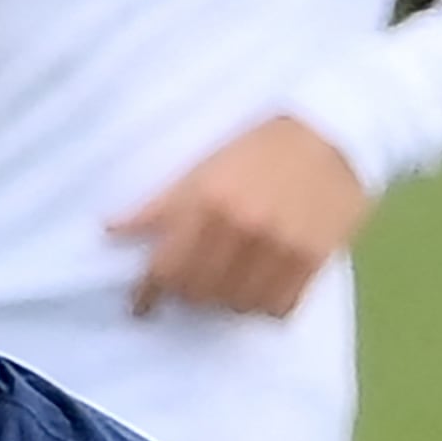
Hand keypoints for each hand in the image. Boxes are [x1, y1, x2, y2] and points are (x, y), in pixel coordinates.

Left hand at [109, 117, 372, 319]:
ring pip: (237, 305)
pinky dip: (265, 306)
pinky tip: (261, 288)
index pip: (165, 269)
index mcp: (207, 202)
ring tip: (227, 285)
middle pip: (198, 292)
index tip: (141, 308)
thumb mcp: (201, 168)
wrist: (332, 133)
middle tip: (190, 287)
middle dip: (187, 295)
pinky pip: (279, 307)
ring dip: (225, 302)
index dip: (148, 294)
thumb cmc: (258, 148)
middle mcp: (242, 227)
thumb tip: (109, 230)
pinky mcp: (315, 258)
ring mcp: (281, 245)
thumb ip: (158, 205)